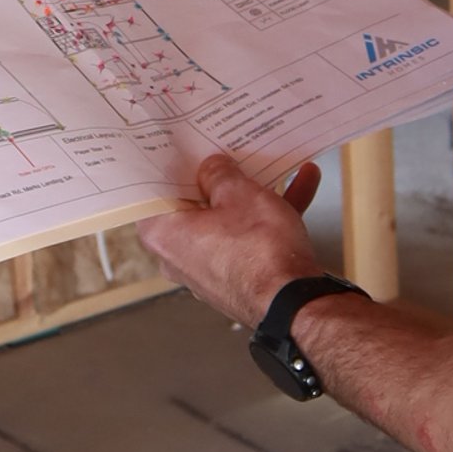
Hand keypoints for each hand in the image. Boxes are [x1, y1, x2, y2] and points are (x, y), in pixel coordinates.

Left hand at [141, 152, 321, 325]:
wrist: (294, 303)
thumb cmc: (260, 254)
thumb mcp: (239, 192)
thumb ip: (220, 173)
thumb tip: (213, 167)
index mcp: (164, 233)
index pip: (154, 191)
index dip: (170, 166)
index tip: (182, 148)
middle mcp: (178, 257)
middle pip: (194, 205)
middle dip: (218, 180)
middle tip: (228, 153)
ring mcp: (207, 270)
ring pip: (227, 221)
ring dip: (254, 196)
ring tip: (276, 168)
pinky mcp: (235, 277)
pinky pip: (247, 240)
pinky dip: (268, 219)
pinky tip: (298, 190)